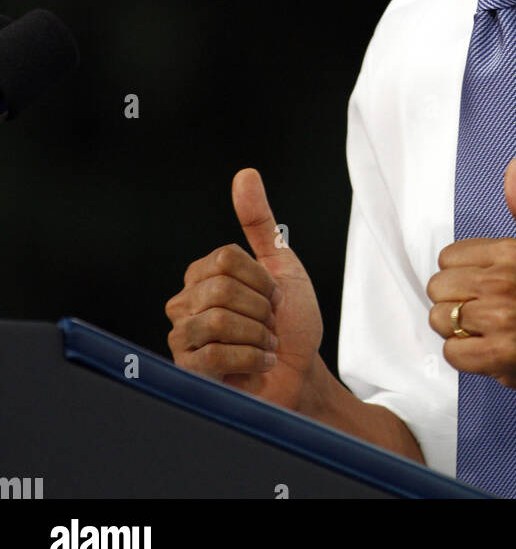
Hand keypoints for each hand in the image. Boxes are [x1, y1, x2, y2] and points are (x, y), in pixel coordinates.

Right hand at [165, 167, 322, 408]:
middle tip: (270, 324)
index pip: (225, 258)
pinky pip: (214, 355)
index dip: (261, 278)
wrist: (301, 374)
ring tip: (265, 344)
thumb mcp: (282, 264)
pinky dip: (251, 358)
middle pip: (220, 288)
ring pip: (215, 320)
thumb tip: (245, 174)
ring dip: (257, 334)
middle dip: (260, 308)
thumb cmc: (291, 322)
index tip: (275, 296)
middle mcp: (185, 303)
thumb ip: (259, 222)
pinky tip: (260, 363)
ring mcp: (182, 338)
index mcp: (203, 275)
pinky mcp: (188, 372)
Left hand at [427, 155, 515, 406]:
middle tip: (487, 314)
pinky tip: (492, 353)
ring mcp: (503, 320)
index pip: (448, 257)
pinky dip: (468, 358)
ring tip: (490, 334)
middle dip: (456, 304)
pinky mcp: (503, 357)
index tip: (485, 288)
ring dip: (460, 332)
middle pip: (438, 288)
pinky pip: (454, 353)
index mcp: (513, 252)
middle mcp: (505, 281)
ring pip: (440, 320)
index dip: (463, 276)